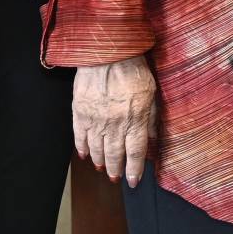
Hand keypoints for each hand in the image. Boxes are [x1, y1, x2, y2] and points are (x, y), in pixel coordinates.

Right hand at [73, 55, 156, 185]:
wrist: (107, 52)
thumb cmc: (133, 69)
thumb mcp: (151, 93)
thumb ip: (151, 118)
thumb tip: (153, 140)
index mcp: (135, 120)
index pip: (135, 153)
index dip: (135, 169)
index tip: (133, 181)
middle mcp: (114, 125)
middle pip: (114, 155)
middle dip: (115, 169)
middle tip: (115, 178)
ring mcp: (95, 120)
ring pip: (96, 149)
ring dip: (100, 161)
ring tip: (102, 168)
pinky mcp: (80, 112)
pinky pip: (79, 136)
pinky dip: (82, 148)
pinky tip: (85, 155)